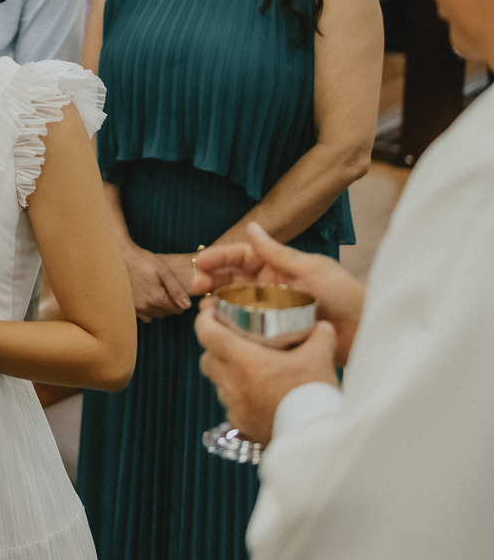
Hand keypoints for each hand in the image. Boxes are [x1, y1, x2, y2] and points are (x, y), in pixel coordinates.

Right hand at [122, 241, 191, 319]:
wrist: (120, 257)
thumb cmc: (143, 260)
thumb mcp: (163, 271)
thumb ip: (176, 289)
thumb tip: (187, 305)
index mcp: (157, 298)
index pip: (177, 309)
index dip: (181, 302)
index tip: (179, 292)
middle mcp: (146, 306)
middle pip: (167, 312)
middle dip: (171, 304)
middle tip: (169, 290)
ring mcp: (137, 308)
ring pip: (156, 315)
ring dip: (161, 308)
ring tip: (159, 292)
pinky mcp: (130, 307)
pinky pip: (145, 316)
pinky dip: (150, 310)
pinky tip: (149, 298)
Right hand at [191, 221, 364, 364]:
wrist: (363, 331)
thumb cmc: (344, 294)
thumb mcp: (310, 269)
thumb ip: (277, 252)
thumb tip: (251, 226)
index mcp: (277, 266)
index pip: (240, 256)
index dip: (219, 258)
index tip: (201, 263)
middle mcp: (269, 286)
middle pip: (231, 280)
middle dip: (211, 281)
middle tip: (197, 289)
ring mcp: (269, 310)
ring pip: (234, 304)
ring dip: (217, 304)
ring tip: (205, 309)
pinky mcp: (272, 332)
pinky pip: (245, 327)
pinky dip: (230, 326)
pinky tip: (221, 328)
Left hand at [195, 305, 338, 444]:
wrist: (315, 436)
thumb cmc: (312, 394)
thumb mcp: (320, 356)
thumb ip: (319, 334)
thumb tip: (321, 325)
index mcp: (243, 360)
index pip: (206, 333)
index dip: (205, 319)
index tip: (212, 312)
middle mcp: (231, 383)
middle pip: (208, 359)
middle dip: (215, 348)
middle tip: (233, 341)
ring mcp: (234, 406)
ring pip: (218, 383)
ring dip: (227, 374)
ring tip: (249, 369)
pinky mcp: (241, 424)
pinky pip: (231, 406)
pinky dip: (239, 397)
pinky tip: (258, 395)